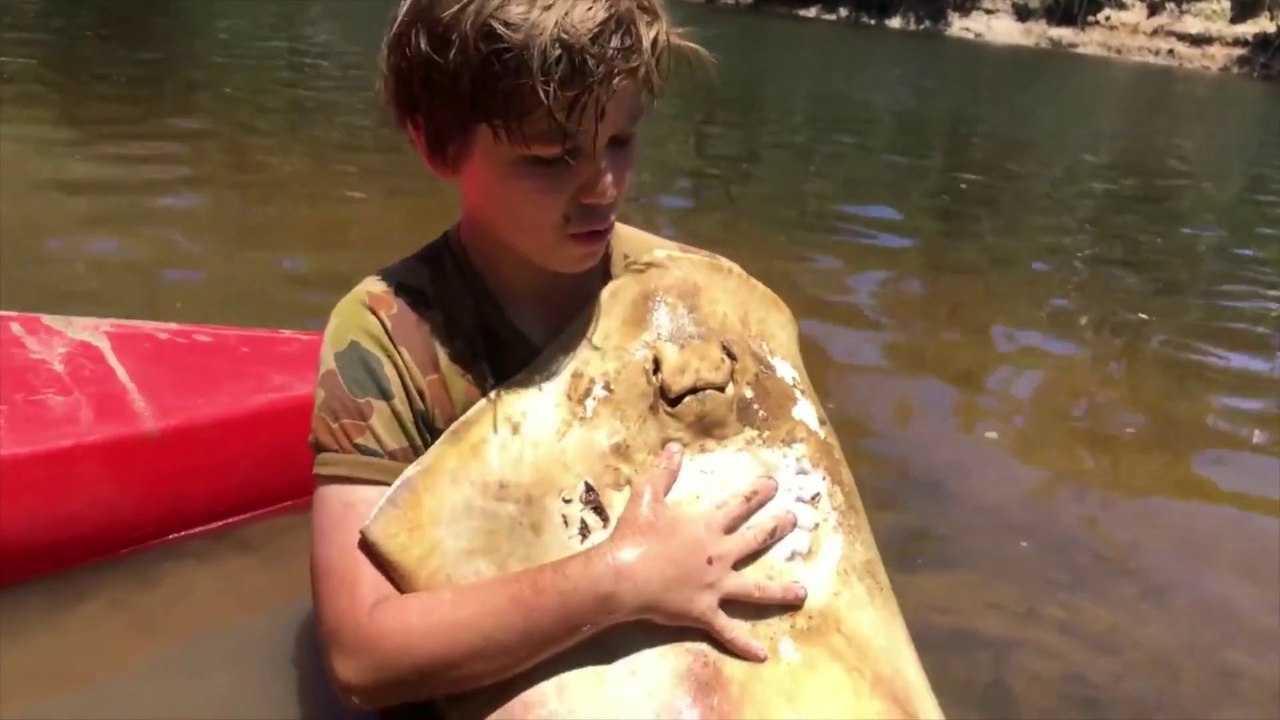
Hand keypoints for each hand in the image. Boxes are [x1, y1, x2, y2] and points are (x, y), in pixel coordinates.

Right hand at [602, 441, 807, 661]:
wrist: (623, 577)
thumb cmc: (634, 537)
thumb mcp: (647, 498)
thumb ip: (663, 473)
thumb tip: (675, 448)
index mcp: (706, 529)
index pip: (738, 506)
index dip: (757, 494)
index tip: (775, 484)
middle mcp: (719, 556)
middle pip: (755, 542)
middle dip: (776, 529)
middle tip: (795, 521)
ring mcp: (715, 587)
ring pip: (755, 590)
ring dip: (780, 591)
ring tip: (803, 593)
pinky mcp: (705, 613)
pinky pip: (729, 631)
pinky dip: (744, 644)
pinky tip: (763, 655)